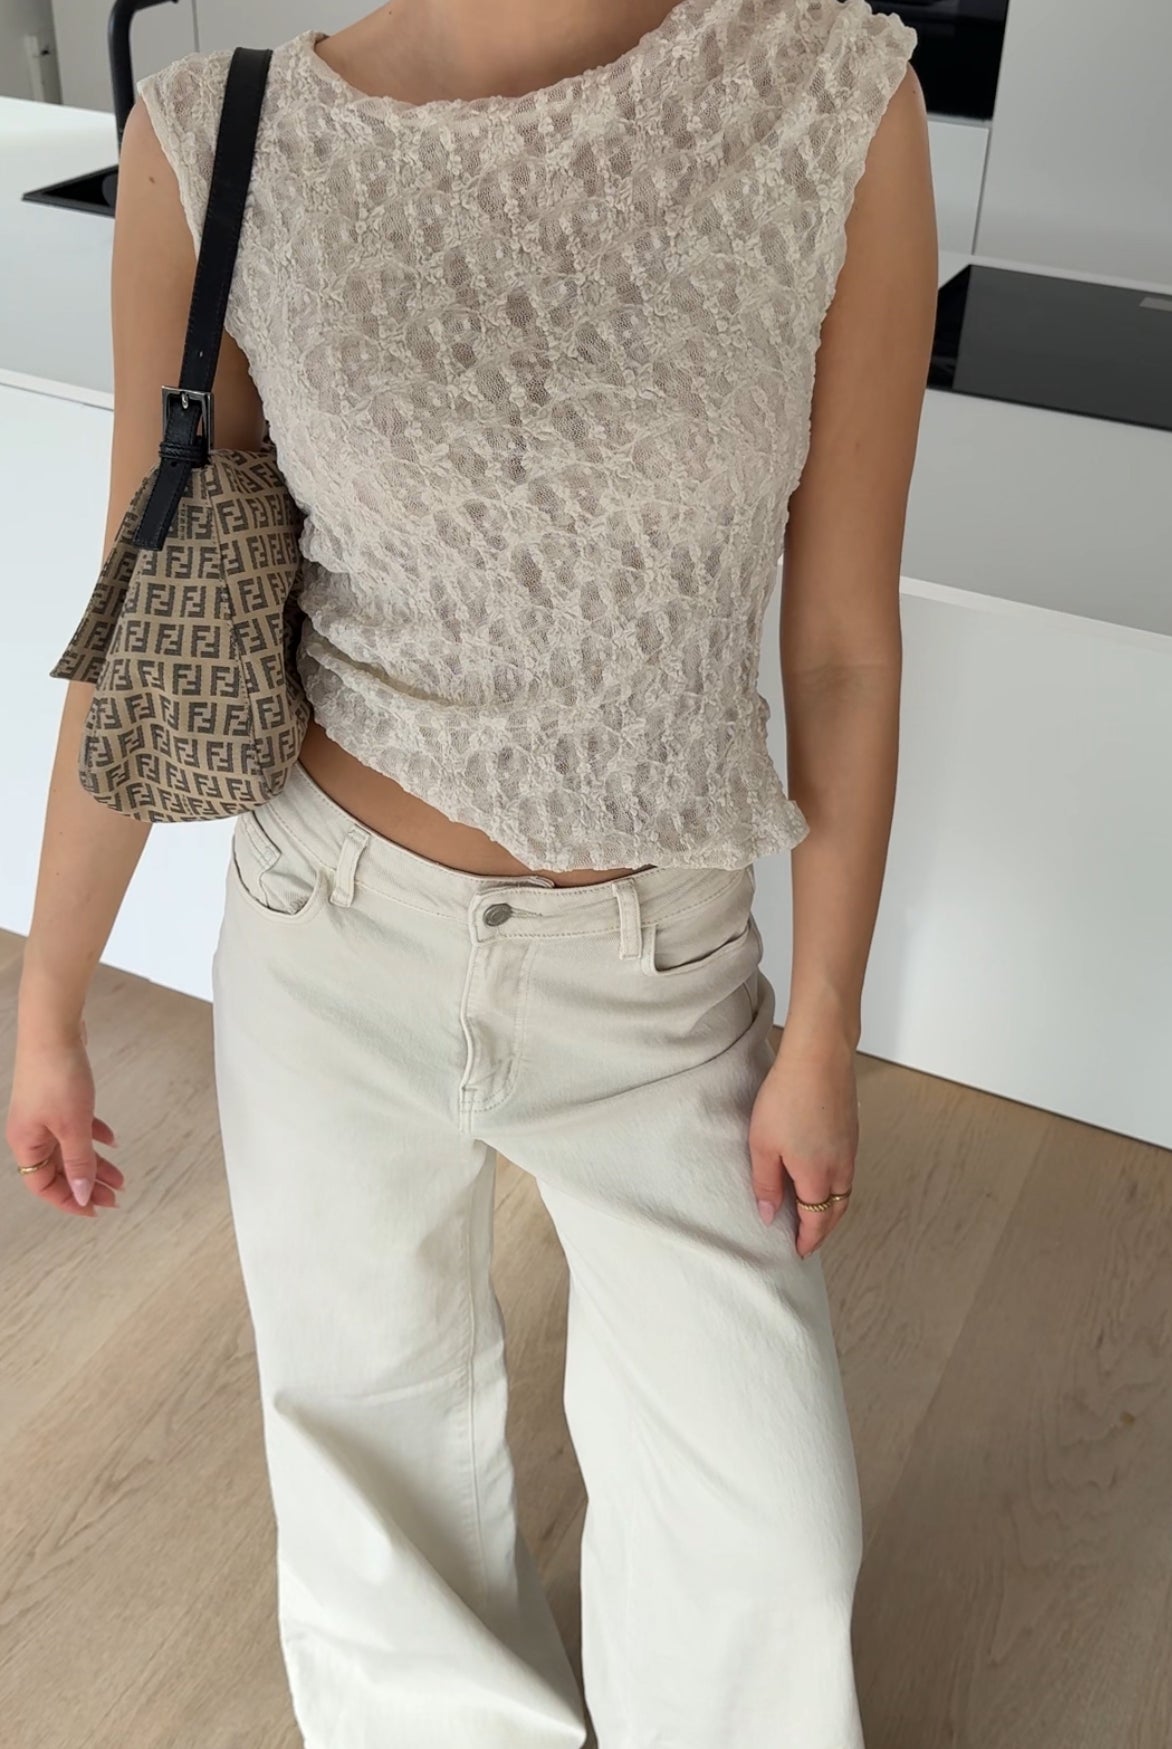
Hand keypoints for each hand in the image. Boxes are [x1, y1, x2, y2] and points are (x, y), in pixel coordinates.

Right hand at [6, 1023, 122, 1215]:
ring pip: (71, 1149)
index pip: (43, 1185)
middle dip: (87, 1185)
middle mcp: (31, 1132)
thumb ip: (79, 1162)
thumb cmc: (57, 1075)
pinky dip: (94, 1135)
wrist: (54, 1030)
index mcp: (26, 1143)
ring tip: (120, 1177)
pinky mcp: (58, 1098)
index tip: (95, 1210)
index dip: (69, 1201)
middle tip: (114, 1197)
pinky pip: (76, 1126)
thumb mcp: (73, 1126)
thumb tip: (81, 1194)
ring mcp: (44, 1114)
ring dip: (96, 1163)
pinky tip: (112, 1140)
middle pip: (60, 1169)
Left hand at [748, 1022, 858, 1257]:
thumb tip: (769, 1215)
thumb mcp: (762, 1144)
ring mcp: (850, 1149)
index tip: (797, 1252)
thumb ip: (765, 1183)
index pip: (815, 1222)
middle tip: (807, 1240)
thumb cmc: (786, 1097)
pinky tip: (822, 1177)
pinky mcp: (851, 1132)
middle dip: (822, 1230)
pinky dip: (836, 1187)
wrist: (820, 1056)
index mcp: (817, 1176)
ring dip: (831, 1209)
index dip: (807, 1240)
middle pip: (835, 1211)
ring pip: (844, 1193)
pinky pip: (847, 1172)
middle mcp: (840, 1168)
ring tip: (813, 1213)